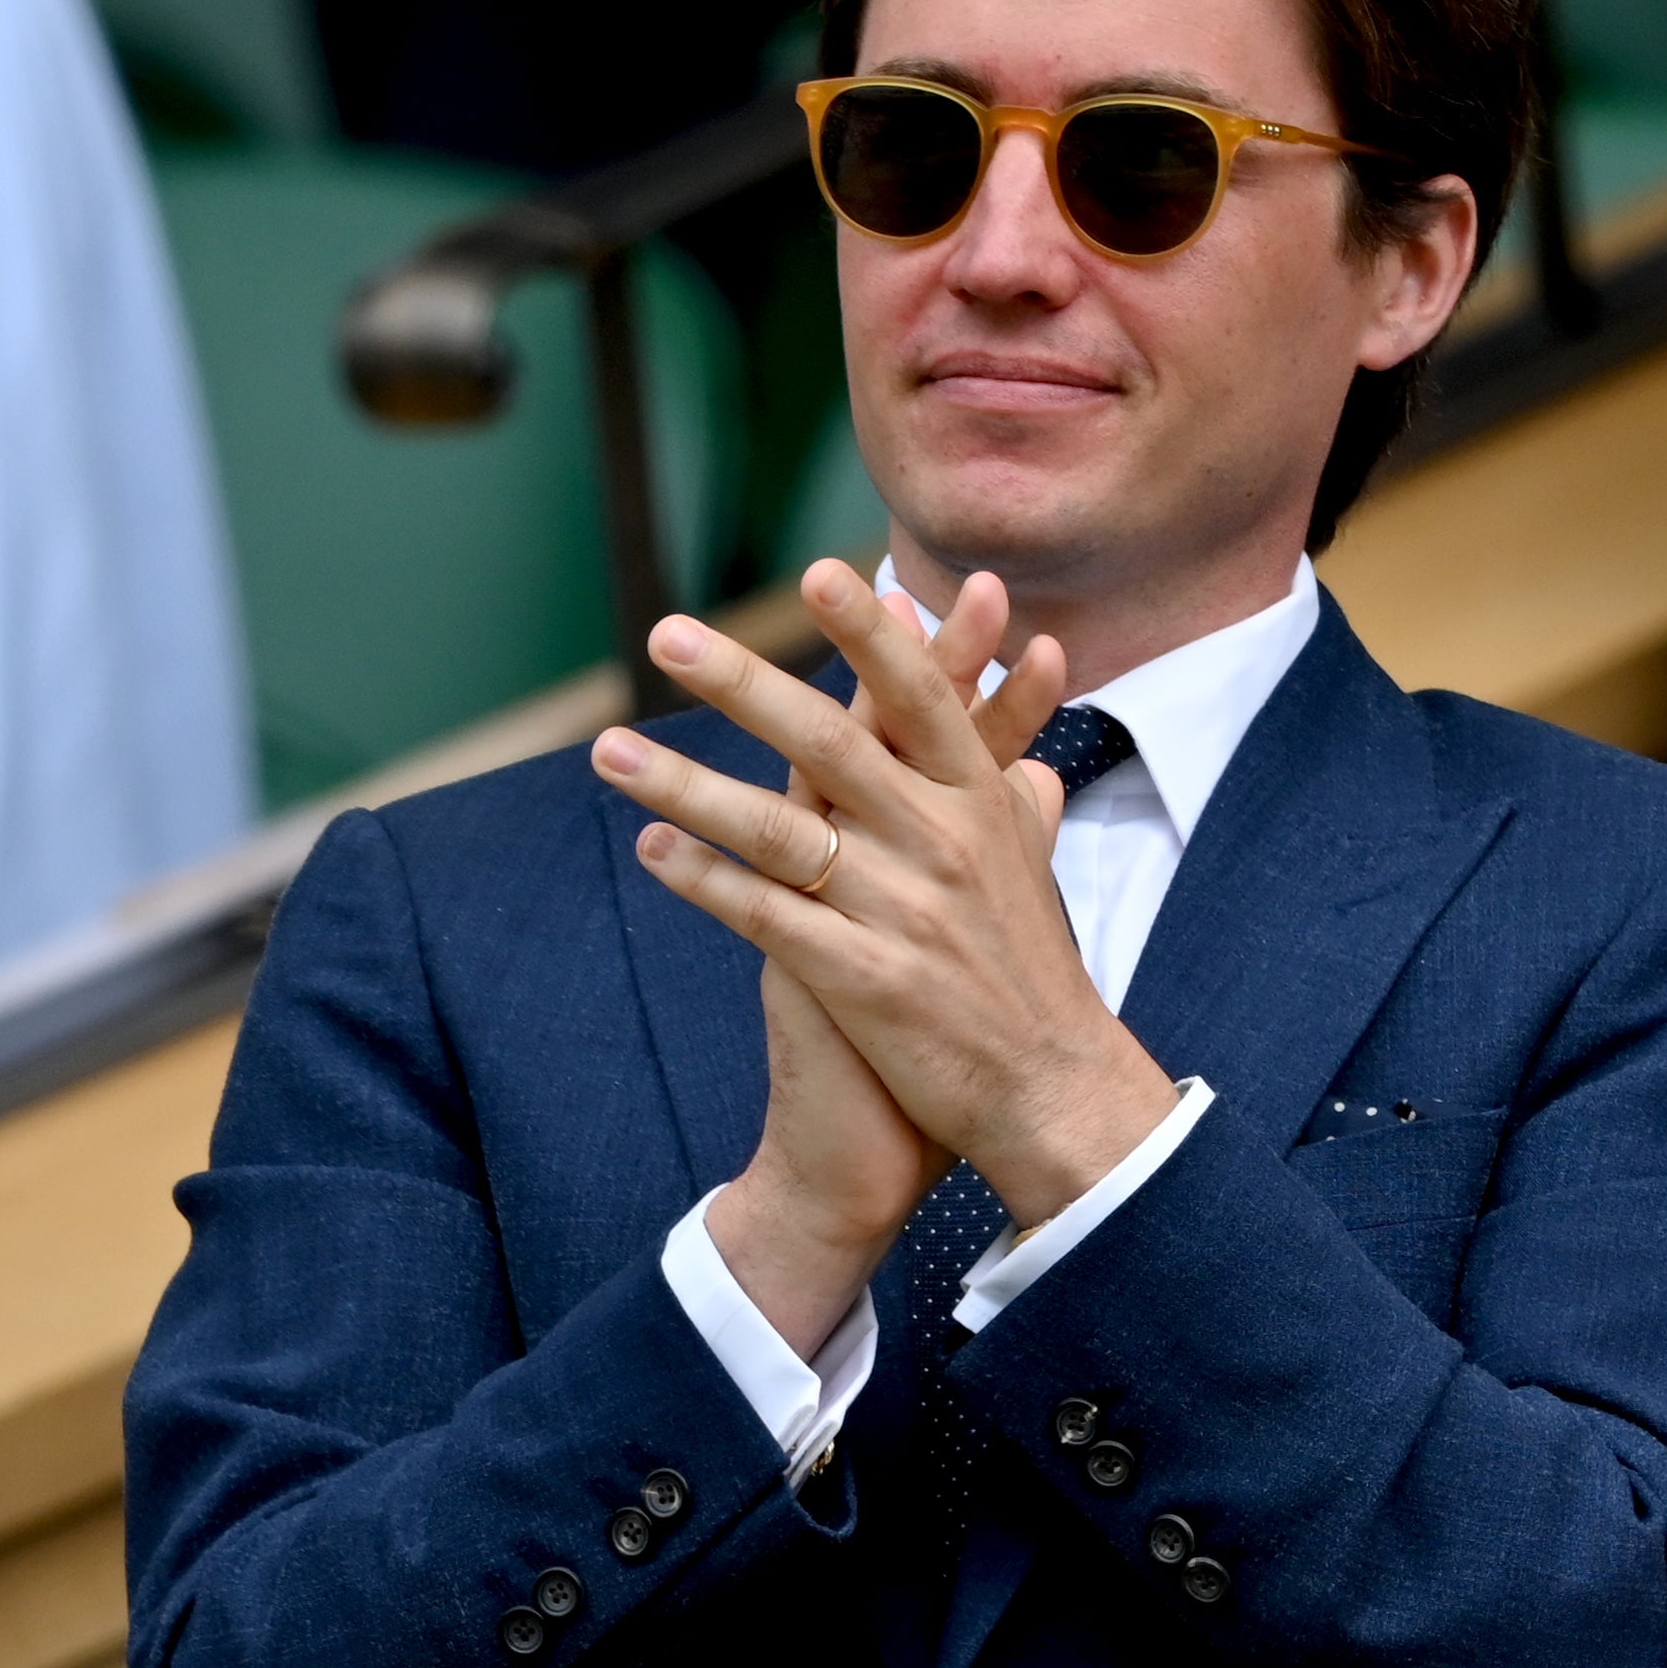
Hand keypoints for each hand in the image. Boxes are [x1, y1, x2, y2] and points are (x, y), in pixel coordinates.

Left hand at [609, 559, 1180, 1248]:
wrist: (1055, 1095)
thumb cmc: (1037, 982)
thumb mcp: (1037, 878)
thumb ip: (1022, 808)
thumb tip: (1031, 755)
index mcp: (982, 809)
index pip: (923, 702)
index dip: (872, 638)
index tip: (824, 572)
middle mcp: (945, 847)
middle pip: (833, 745)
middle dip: (745, 685)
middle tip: (670, 634)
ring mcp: (905, 913)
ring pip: (780, 830)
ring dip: (687, 786)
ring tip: (610, 750)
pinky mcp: (867, 980)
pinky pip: (770, 918)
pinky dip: (707, 883)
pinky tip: (654, 853)